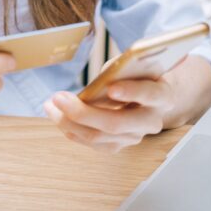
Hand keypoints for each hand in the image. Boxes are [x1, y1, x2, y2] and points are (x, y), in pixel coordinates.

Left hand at [43, 77, 174, 152]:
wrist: (152, 95)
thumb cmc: (140, 74)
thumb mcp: (134, 65)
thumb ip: (120, 71)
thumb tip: (98, 82)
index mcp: (161, 95)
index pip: (149, 94)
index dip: (131, 92)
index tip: (111, 88)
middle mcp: (151, 121)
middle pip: (116, 124)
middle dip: (83, 113)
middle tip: (58, 98)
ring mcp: (135, 136)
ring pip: (100, 137)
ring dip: (69, 123)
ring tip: (50, 106)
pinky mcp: (120, 144)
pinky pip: (93, 143)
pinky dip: (73, 131)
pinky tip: (58, 118)